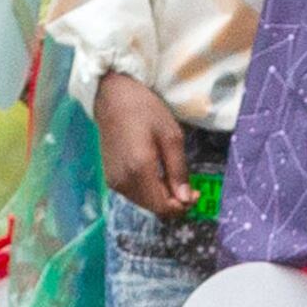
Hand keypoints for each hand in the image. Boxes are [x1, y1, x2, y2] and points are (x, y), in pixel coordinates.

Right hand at [94, 72, 193, 221]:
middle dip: (174, 203)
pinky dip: (149, 191)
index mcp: (140, 170)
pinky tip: (156, 175)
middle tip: (189, 187)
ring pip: (144, 203)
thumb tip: (185, 199)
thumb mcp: (171, 136)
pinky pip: (134, 194)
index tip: (196, 193)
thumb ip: (178, 169)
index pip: (163, 207)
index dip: (183, 206)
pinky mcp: (110, 178)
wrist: (112, 98)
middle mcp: (124, 181)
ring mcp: (114, 181)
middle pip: (154, 208)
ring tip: (173, 178)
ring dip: (162, 198)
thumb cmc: (145, 111)